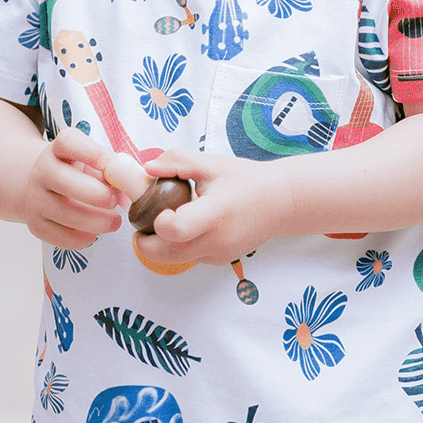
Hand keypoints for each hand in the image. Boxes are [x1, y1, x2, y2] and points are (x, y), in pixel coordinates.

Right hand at [20, 132, 124, 248]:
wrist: (39, 187)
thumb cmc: (76, 173)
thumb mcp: (90, 162)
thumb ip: (110, 168)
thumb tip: (130, 181)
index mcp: (58, 150)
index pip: (68, 142)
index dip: (90, 152)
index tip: (109, 164)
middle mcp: (41, 171)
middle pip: (62, 180)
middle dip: (95, 194)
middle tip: (115, 201)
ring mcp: (35, 198)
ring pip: (63, 213)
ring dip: (95, 221)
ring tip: (115, 222)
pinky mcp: (35, 224)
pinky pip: (58, 236)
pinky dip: (80, 238)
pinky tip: (93, 234)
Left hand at [131, 149, 291, 266]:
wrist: (280, 203)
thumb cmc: (247, 181)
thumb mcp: (212, 164)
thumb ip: (177, 162)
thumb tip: (148, 168)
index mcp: (215, 212)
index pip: (176, 230)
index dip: (157, 222)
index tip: (158, 209)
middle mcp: (217, 239)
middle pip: (165, 254)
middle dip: (145, 242)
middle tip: (142, 224)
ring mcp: (219, 254)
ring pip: (174, 260)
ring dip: (160, 246)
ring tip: (165, 222)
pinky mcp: (220, 260)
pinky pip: (189, 258)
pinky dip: (178, 247)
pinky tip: (185, 228)